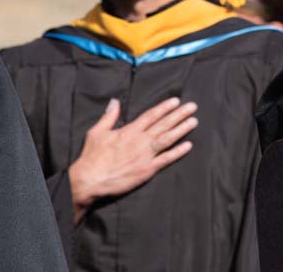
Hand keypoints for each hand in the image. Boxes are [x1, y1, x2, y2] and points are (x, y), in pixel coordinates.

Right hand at [68, 97, 197, 221]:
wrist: (89, 181)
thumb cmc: (91, 157)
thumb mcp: (97, 132)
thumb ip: (109, 116)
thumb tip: (115, 102)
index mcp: (129, 131)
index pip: (151, 116)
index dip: (164, 108)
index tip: (176, 101)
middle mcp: (140, 141)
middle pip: (163, 125)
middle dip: (179, 115)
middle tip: (192, 107)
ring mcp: (145, 156)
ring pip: (167, 139)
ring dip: (182, 130)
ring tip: (194, 121)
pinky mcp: (147, 170)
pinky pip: (166, 159)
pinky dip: (178, 152)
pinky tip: (188, 145)